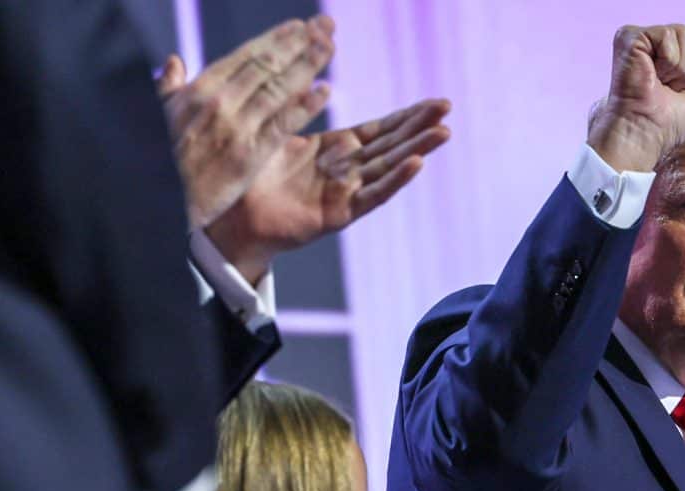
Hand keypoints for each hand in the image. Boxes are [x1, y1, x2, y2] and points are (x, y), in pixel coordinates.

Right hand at [157, 16, 335, 229]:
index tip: (299, 26)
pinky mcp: (248, 155)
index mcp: (199, 89)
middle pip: (267, 65)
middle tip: (327, 24)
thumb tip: (174, 61)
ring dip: (308, 64)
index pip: (245, 56)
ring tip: (330, 46)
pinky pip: (282, 125)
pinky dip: (305, 106)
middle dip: (300, 42)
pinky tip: (325, 91)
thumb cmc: (158, 159)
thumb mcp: (159, 116)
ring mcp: (236, 128)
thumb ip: (170, 88)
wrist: (157, 200)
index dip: (275, 39)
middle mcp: (219, 102)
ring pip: (279, 88)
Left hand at [204, 98, 451, 284]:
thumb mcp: (278, 134)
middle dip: (420, 125)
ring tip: (444, 132)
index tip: (434, 102)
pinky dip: (395, 179)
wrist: (236, 217)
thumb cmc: (253, 177)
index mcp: (336, 150)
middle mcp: (348, 170)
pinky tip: (417, 163)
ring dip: (418, 149)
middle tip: (448, 107)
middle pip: (392, 144)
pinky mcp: (341, 214)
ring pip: (390, 167)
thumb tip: (308, 80)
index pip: (380, 129)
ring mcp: (347, 192)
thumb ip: (297, 110)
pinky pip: (372, 195)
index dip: (407, 116)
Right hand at [588, 25, 684, 172]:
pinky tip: (653, 75)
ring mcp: (640, 38)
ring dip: (681, 68)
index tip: (680, 90)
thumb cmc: (669, 124)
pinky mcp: (630, 37)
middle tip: (670, 88)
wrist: (647, 133)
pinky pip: (667, 34)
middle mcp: (653, 42)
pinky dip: (668, 61)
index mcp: (667, 54)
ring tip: (661, 82)